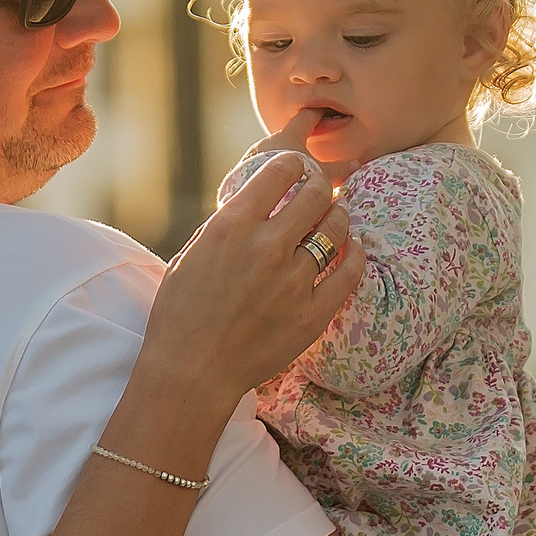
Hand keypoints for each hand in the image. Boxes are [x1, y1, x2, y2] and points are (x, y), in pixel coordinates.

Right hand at [146, 153, 362, 402]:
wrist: (192, 371)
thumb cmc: (181, 313)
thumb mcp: (192, 253)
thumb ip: (228, 225)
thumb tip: (258, 204)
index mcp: (233, 226)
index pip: (281, 170)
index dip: (294, 164)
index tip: (296, 168)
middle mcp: (267, 247)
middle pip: (316, 194)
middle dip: (321, 184)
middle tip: (320, 189)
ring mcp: (294, 281)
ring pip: (336, 229)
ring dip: (338, 216)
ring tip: (335, 217)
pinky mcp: (313, 313)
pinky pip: (350, 272)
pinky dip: (354, 254)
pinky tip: (350, 249)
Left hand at [239, 108, 355, 187]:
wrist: (256, 203)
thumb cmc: (291, 183)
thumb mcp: (320, 175)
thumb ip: (337, 170)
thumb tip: (355, 165)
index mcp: (287, 137)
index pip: (304, 118)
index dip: (316, 115)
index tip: (323, 113)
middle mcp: (266, 144)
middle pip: (285, 138)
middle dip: (297, 143)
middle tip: (311, 150)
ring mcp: (251, 160)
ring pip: (271, 156)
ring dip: (282, 162)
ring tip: (295, 176)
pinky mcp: (242, 178)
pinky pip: (259, 172)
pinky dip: (270, 177)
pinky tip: (278, 191)